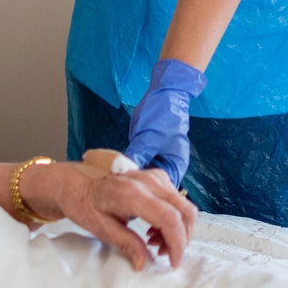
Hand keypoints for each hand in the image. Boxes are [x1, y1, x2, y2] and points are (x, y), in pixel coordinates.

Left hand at [31, 160, 195, 270]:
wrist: (75, 181)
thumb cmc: (84, 203)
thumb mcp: (100, 228)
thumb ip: (126, 244)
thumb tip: (143, 264)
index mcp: (133, 194)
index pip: (170, 219)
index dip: (177, 244)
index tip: (172, 263)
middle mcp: (148, 181)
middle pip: (184, 211)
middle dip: (182, 238)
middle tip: (164, 255)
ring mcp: (154, 176)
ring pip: (183, 205)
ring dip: (177, 229)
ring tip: (154, 243)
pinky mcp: (155, 176)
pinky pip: (175, 199)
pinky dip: (172, 218)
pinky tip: (153, 229)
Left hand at [123, 59, 204, 190]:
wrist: (165, 92)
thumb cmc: (163, 113)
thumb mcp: (149, 136)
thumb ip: (137, 155)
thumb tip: (122, 174)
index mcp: (175, 166)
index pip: (161, 192)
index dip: (145, 196)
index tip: (125, 196)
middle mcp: (167, 165)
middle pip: (150, 185)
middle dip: (135, 186)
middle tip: (114, 188)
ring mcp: (156, 158)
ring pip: (141, 174)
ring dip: (130, 175)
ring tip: (112, 180)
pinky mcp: (146, 150)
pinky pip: (137, 163)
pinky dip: (128, 165)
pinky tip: (115, 168)